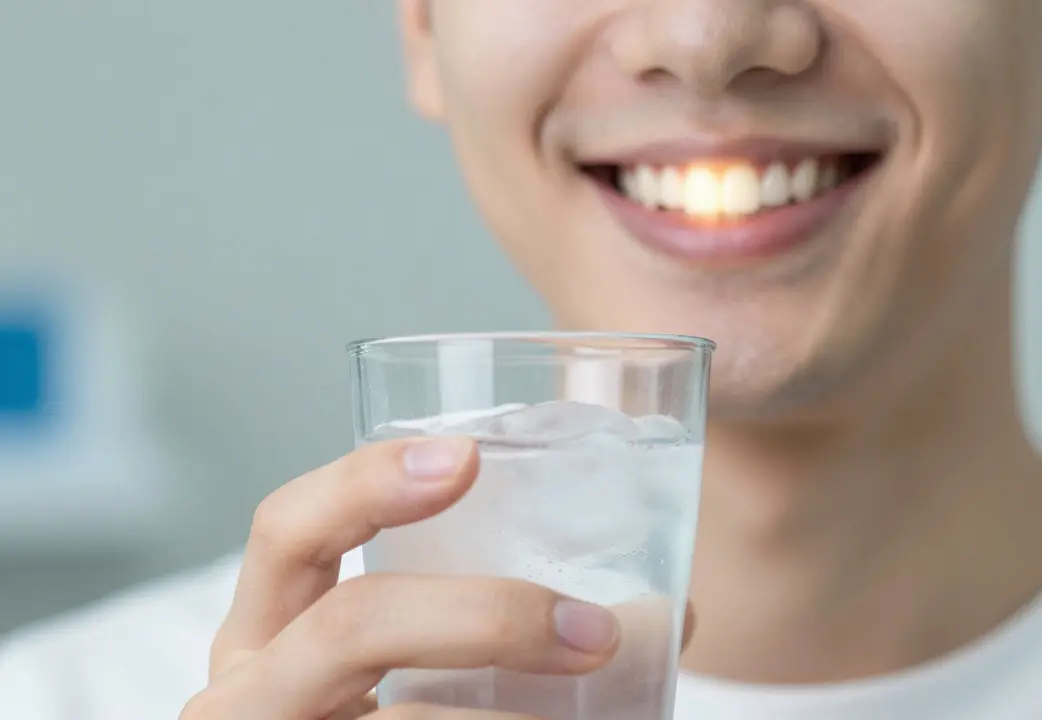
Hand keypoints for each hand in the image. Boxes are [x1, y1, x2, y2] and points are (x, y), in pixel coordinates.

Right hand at [180, 438, 692, 719]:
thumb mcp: (406, 676)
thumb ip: (497, 630)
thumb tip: (665, 612)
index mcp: (265, 635)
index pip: (287, 530)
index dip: (365, 482)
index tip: (467, 457)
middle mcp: (249, 695)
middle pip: (350, 627)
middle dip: (486, 619)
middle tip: (594, 633)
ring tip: (596, 719)